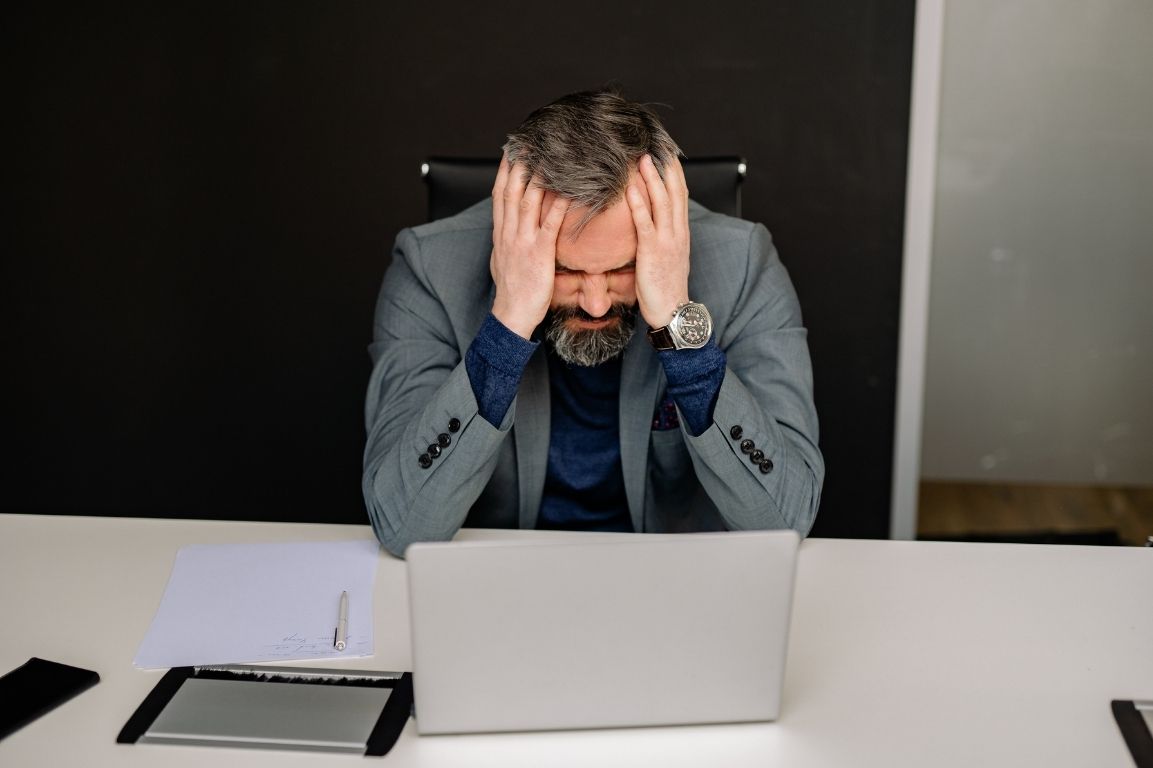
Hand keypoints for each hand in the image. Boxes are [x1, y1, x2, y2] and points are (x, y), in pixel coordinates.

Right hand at [490, 155, 569, 338]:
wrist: (512, 313)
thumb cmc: (512, 290)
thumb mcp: (503, 259)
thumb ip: (507, 239)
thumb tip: (508, 226)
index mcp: (501, 234)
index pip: (499, 195)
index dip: (503, 171)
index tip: (509, 152)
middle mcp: (509, 233)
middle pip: (511, 191)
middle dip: (518, 165)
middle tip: (528, 142)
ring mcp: (523, 242)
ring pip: (528, 202)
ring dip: (537, 177)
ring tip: (546, 157)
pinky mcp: (539, 253)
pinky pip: (550, 225)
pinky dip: (558, 206)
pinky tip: (567, 192)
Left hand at [626, 154, 690, 328]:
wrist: (673, 311)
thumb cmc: (666, 288)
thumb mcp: (668, 258)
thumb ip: (663, 239)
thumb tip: (652, 225)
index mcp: (682, 233)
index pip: (681, 196)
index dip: (675, 174)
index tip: (668, 155)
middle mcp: (678, 233)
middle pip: (675, 192)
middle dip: (666, 168)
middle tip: (656, 146)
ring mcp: (667, 241)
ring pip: (662, 202)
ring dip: (652, 178)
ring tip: (643, 159)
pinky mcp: (652, 251)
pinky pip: (645, 222)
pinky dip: (638, 203)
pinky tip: (630, 188)